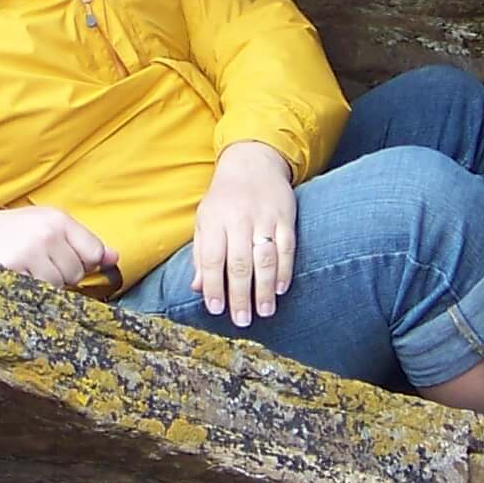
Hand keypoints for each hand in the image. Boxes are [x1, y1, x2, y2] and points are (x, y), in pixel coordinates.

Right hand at [0, 205, 116, 288]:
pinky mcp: (13, 270)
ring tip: (29, 270)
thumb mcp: (51, 226)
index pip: (94, 252)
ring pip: (58, 286)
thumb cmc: (18, 231)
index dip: (83, 262)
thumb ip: (83, 241)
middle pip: (76, 273)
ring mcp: (29, 252)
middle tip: (40, 264)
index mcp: (59, 220)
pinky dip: (31, 291)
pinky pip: (37, 292)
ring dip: (46, 285)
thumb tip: (114, 258)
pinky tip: (19, 278)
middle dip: (62, 274)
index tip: (66, 259)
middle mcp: (46, 233)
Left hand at [193, 141, 297, 324]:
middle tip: (242, 320)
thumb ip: (200, 254)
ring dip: (264, 288)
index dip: (213, 285)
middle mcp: (238, 218)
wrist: (252, 162)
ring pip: (265, 258)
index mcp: (213, 219)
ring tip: (264, 312)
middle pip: (239, 262)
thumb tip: (197, 289)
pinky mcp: (285, 216)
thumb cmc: (224, 198)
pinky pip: (286, 247)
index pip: (211, 258)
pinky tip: (280, 289)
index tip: (216, 309)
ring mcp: (264, 217)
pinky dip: (285, 270)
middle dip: (240, 295)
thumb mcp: (204, 220)